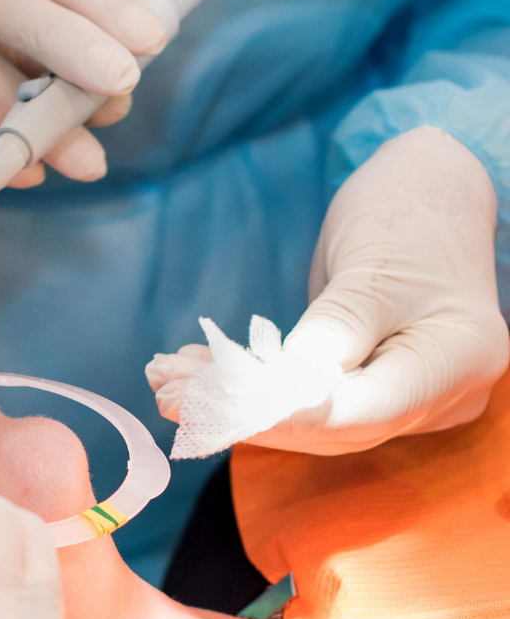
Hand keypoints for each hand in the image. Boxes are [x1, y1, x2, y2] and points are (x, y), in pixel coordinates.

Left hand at [147, 126, 508, 454]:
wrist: (430, 194)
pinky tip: (191, 371)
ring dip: (231, 401)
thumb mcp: (373, 265)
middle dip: (241, 412)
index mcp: (454, 361)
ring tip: (164, 380)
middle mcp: (436, 394)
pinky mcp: (365, 384)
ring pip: (306, 416)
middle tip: (167, 393)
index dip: (285, 417)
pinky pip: (302, 397)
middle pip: (328, 424)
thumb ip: (337, 327)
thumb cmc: (410, 215)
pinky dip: (247, 386)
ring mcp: (402, 395)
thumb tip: (282, 387)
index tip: (215, 408)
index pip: (360, 412)